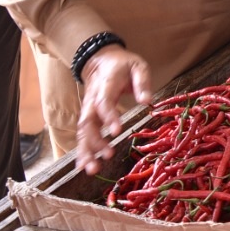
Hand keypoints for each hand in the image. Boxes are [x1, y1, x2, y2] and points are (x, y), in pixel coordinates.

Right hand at [76, 45, 151, 173]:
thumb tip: (147, 101)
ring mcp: (87, 110)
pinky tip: (84, 167)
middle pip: (88, 122)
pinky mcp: (87, 117)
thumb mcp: (137, 66)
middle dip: (95, 141)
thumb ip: (142, 82)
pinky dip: (82, 151)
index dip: (109, 117)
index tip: (117, 132)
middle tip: (106, 156)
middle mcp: (92, 101)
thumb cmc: (122, 65)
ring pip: (82, 132)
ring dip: (86, 151)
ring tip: (93, 170)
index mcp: (106, 86)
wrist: (100, 60)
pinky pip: (82, 135)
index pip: (104, 103)